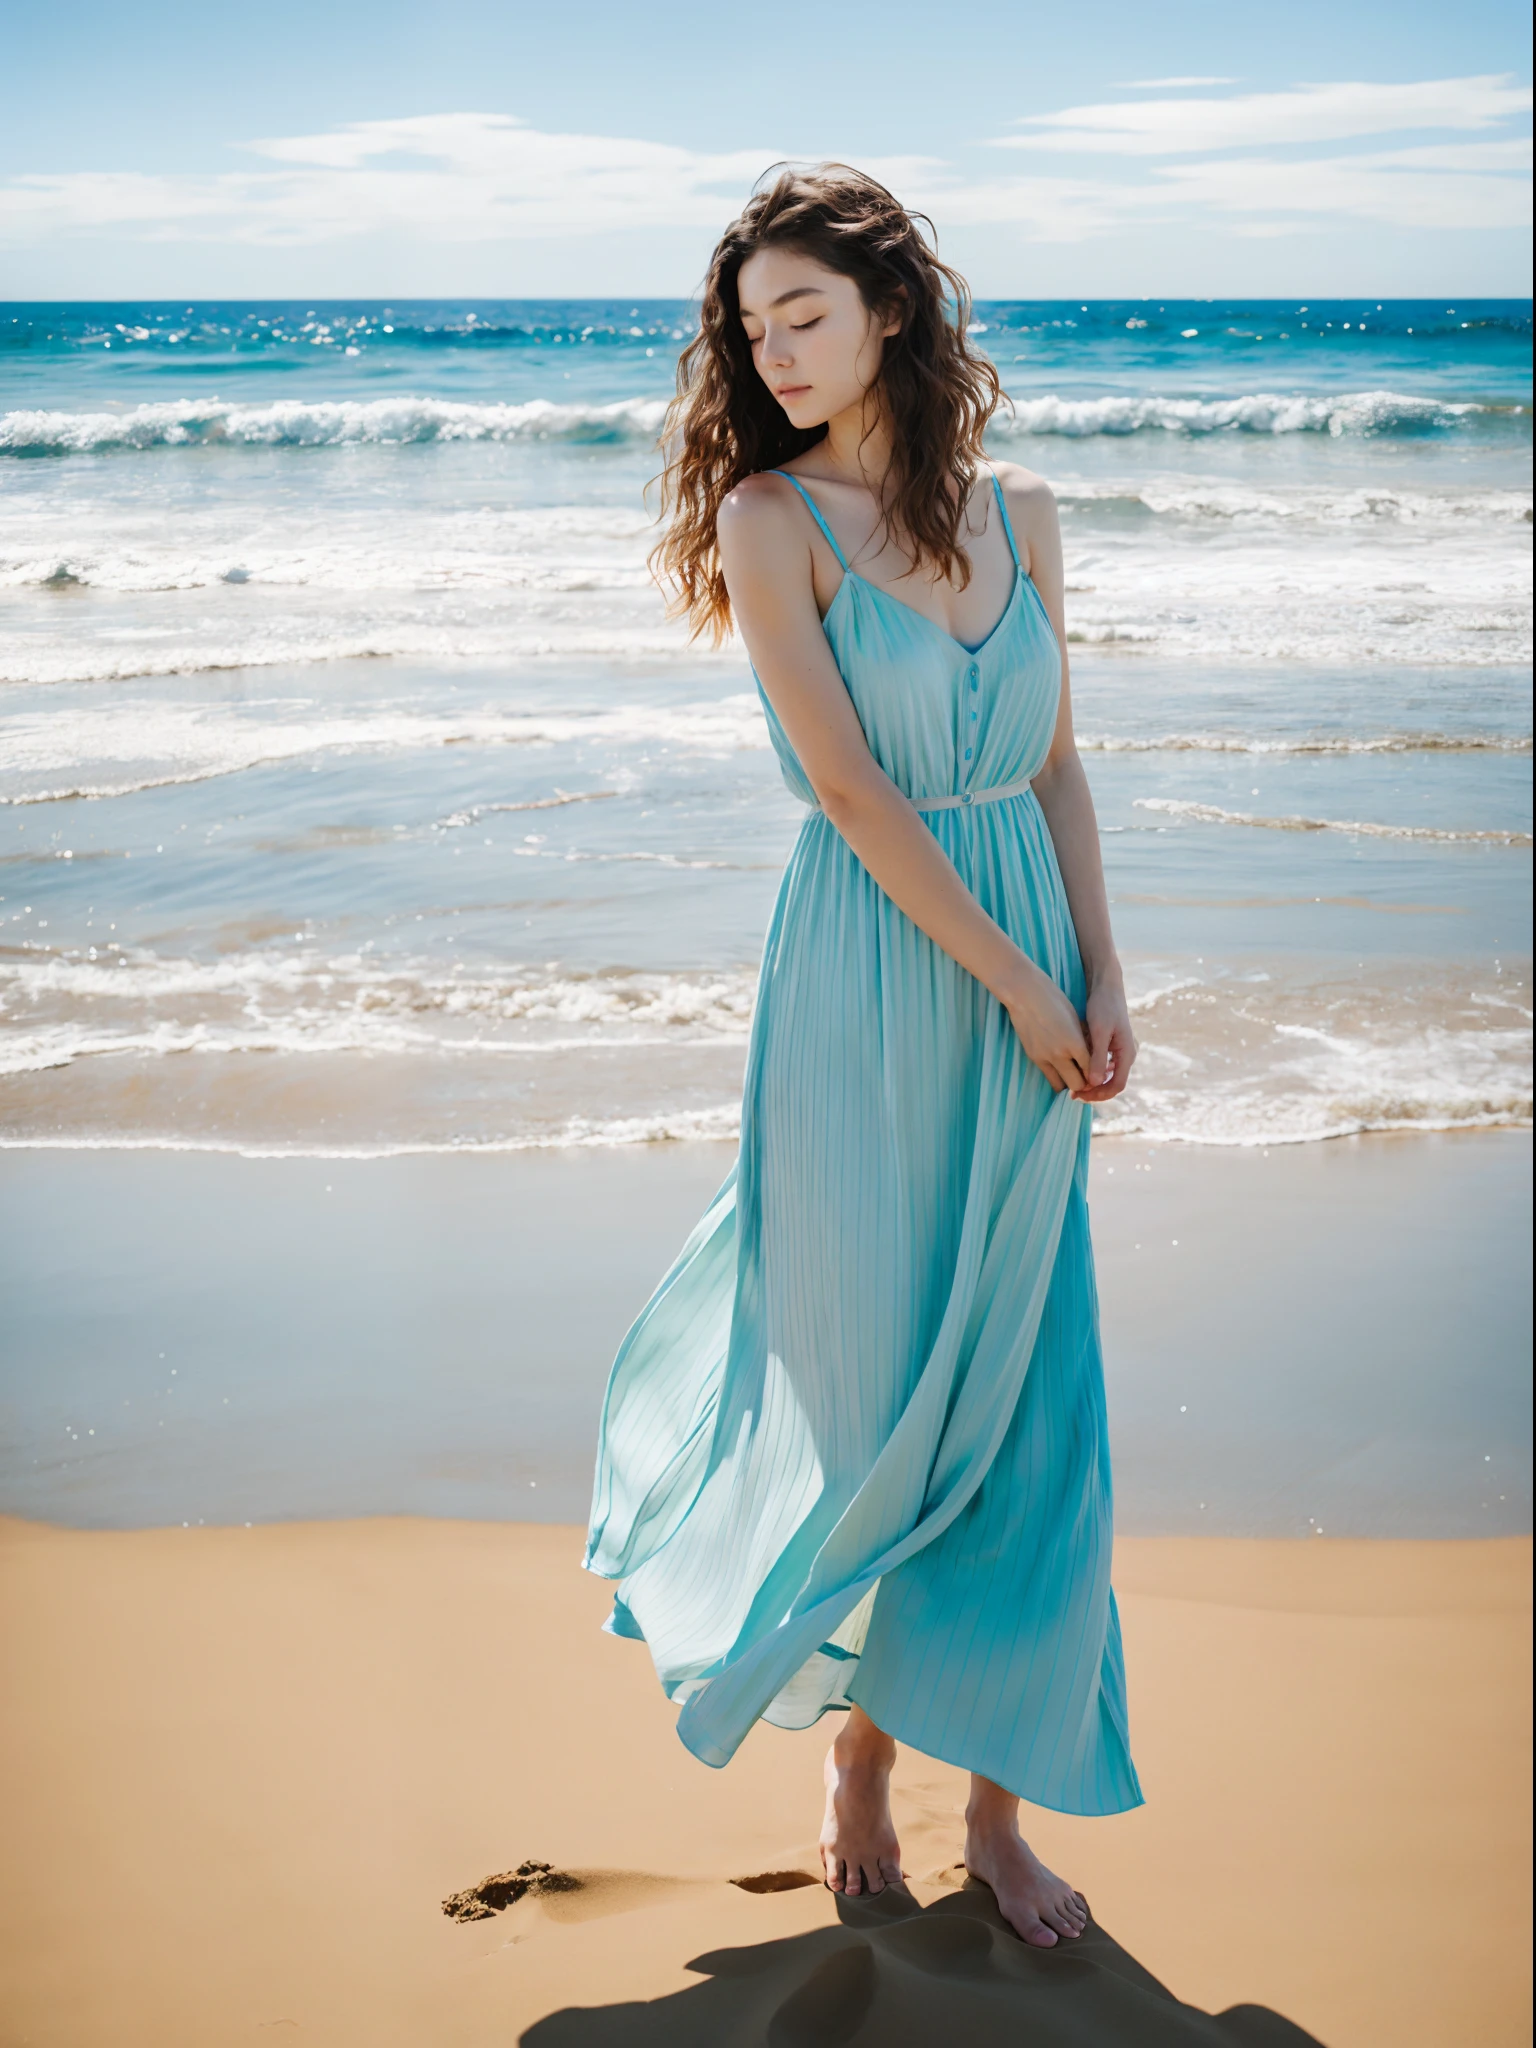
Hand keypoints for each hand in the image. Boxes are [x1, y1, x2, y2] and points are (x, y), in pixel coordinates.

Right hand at [1002, 969, 1093, 1095]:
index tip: (1097, 1073)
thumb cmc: (1054, 1001)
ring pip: (1061, 1086)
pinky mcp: (1033, 1057)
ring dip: (1068, 1082)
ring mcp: (1044, 1057)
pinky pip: (1048, 1076)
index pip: (1091, 1070)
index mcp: (1075, 1042)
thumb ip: (1083, 1041)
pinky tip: (1058, 1066)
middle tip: (1085, 1077)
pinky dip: (1055, 1076)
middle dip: (1083, 1084)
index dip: (1095, 1075)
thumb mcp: (1076, 1019)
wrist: (1025, 994)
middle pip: (1077, 1084)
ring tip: (1071, 1073)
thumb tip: (1090, 1056)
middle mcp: (1060, 1054)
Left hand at [1074, 980, 1136, 1102]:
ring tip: (1074, 1085)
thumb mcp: (1099, 1031)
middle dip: (1094, 1092)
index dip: (1099, 1095)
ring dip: (1092, 1083)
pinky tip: (1077, 1070)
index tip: (1080, 1095)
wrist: (1106, 987)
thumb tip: (1094, 1082)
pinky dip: (1092, 1072)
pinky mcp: (1112, 1046)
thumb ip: (1098, 1057)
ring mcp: (1120, 1051)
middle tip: (1073, 1094)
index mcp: (1127, 1054)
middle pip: (1112, 1083)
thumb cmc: (1104, 1006)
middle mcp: (1127, 1055)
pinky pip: (1104, 1066)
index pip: (1117, 1086)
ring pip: (1108, 1076)